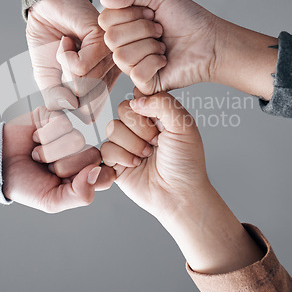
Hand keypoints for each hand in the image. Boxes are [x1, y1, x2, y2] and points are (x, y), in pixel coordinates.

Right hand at [2, 107, 114, 212]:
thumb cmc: (25, 184)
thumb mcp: (52, 200)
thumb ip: (80, 194)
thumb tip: (97, 171)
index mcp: (85, 174)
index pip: (108, 174)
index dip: (91, 179)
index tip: (69, 182)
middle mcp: (81, 151)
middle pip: (93, 156)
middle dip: (65, 167)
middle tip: (47, 169)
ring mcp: (70, 132)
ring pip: (77, 139)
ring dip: (51, 151)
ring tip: (38, 155)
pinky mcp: (57, 115)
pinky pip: (62, 123)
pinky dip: (44, 135)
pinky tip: (35, 138)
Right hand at [27, 0, 120, 121]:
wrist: (44, 11)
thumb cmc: (48, 43)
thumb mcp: (47, 78)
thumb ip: (56, 98)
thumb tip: (70, 106)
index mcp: (102, 83)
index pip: (90, 113)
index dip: (67, 102)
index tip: (61, 80)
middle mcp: (110, 72)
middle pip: (86, 100)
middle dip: (64, 82)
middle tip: (63, 60)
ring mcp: (109, 56)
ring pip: (85, 83)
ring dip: (63, 66)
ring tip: (66, 47)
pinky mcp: (102, 40)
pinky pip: (81, 66)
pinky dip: (64, 55)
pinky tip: (67, 41)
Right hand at [100, 0, 277, 99]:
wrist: (211, 42)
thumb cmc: (188, 18)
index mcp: (123, 26)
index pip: (105, 19)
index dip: (130, 14)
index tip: (151, 13)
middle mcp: (124, 46)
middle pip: (111, 38)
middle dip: (141, 29)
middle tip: (160, 30)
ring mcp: (132, 66)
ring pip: (121, 56)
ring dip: (149, 46)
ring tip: (163, 45)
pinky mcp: (144, 83)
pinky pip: (136, 72)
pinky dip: (155, 62)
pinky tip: (165, 60)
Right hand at [101, 91, 262, 272]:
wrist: (179, 194)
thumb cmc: (186, 163)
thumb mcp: (184, 126)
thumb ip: (163, 102)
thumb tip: (136, 100)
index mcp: (156, 115)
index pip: (138, 97)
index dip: (146, 109)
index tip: (161, 124)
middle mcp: (139, 128)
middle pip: (123, 110)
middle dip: (141, 129)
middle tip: (156, 143)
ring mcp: (126, 144)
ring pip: (112, 128)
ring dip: (133, 144)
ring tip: (147, 156)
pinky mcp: (115, 162)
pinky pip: (105, 149)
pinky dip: (122, 157)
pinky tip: (136, 165)